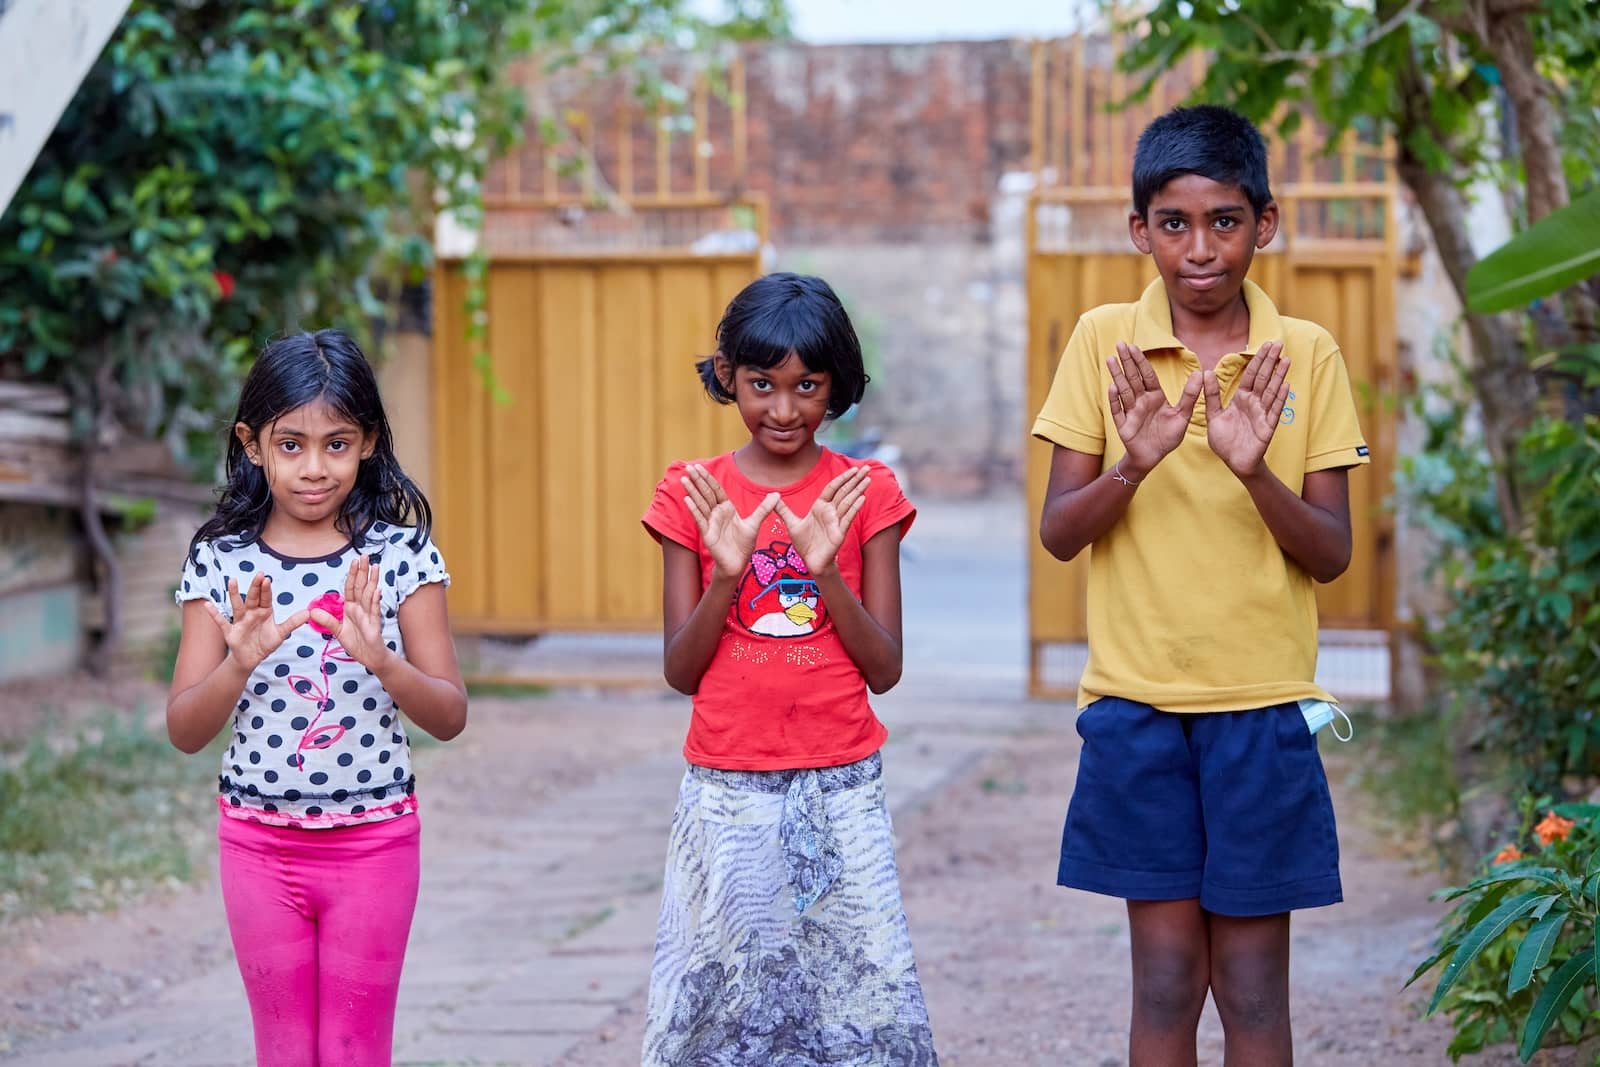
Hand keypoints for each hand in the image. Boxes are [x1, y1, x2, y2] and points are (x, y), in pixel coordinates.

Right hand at [206, 575, 309, 672]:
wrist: (251, 659)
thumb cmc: (265, 643)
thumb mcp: (281, 633)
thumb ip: (292, 622)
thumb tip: (309, 613)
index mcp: (264, 612)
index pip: (266, 598)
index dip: (266, 590)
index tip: (267, 579)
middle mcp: (251, 613)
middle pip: (253, 598)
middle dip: (255, 587)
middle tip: (258, 574)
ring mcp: (240, 621)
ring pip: (237, 605)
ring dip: (234, 594)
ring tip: (232, 580)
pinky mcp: (230, 632)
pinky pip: (221, 622)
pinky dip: (214, 614)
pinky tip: (208, 604)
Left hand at [310, 555, 391, 672]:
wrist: (370, 658)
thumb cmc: (357, 643)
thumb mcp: (338, 631)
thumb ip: (327, 621)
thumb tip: (312, 611)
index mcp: (351, 608)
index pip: (351, 588)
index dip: (352, 575)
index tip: (353, 561)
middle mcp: (361, 608)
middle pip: (362, 586)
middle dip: (363, 571)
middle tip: (366, 556)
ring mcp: (369, 615)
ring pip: (370, 594)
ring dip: (373, 580)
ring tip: (375, 567)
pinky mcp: (375, 625)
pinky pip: (374, 611)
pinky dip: (376, 601)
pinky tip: (378, 590)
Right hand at [682, 464, 779, 579]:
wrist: (738, 563)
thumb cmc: (743, 544)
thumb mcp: (755, 523)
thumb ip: (764, 508)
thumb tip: (777, 494)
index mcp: (726, 508)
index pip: (715, 490)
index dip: (708, 478)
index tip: (699, 467)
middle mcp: (716, 514)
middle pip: (706, 493)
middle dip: (698, 480)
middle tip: (688, 467)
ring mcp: (710, 523)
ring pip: (700, 504)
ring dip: (692, 491)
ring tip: (684, 479)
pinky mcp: (707, 534)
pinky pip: (700, 519)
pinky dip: (694, 509)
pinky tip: (687, 499)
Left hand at [774, 466, 869, 576]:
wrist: (811, 562)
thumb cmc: (804, 544)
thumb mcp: (791, 524)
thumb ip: (783, 510)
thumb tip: (771, 497)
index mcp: (820, 507)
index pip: (833, 488)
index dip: (843, 478)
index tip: (853, 468)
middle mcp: (831, 512)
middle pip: (844, 492)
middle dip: (855, 480)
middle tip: (867, 468)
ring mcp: (836, 522)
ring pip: (849, 502)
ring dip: (858, 490)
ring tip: (868, 479)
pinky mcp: (839, 533)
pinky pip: (847, 518)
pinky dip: (854, 508)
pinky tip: (862, 498)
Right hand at [1108, 342, 1201, 475]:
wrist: (1153, 457)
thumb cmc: (1167, 436)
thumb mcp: (1183, 415)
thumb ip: (1190, 395)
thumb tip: (1202, 373)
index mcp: (1155, 397)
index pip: (1147, 375)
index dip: (1141, 361)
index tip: (1134, 346)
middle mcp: (1141, 401)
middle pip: (1133, 378)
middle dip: (1126, 361)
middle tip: (1119, 344)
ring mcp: (1131, 412)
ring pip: (1123, 390)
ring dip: (1117, 375)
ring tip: (1111, 359)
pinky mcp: (1123, 425)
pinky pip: (1118, 410)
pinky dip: (1115, 400)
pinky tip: (1112, 387)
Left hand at [1205, 341, 1289, 476]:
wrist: (1234, 462)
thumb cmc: (1225, 440)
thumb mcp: (1213, 416)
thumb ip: (1211, 395)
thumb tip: (1205, 373)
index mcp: (1241, 399)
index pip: (1251, 375)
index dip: (1257, 360)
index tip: (1265, 344)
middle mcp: (1254, 403)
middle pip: (1264, 378)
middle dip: (1270, 361)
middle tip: (1278, 343)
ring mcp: (1262, 414)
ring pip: (1272, 391)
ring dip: (1279, 375)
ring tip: (1286, 360)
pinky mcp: (1267, 427)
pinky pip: (1274, 411)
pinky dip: (1280, 398)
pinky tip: (1286, 385)